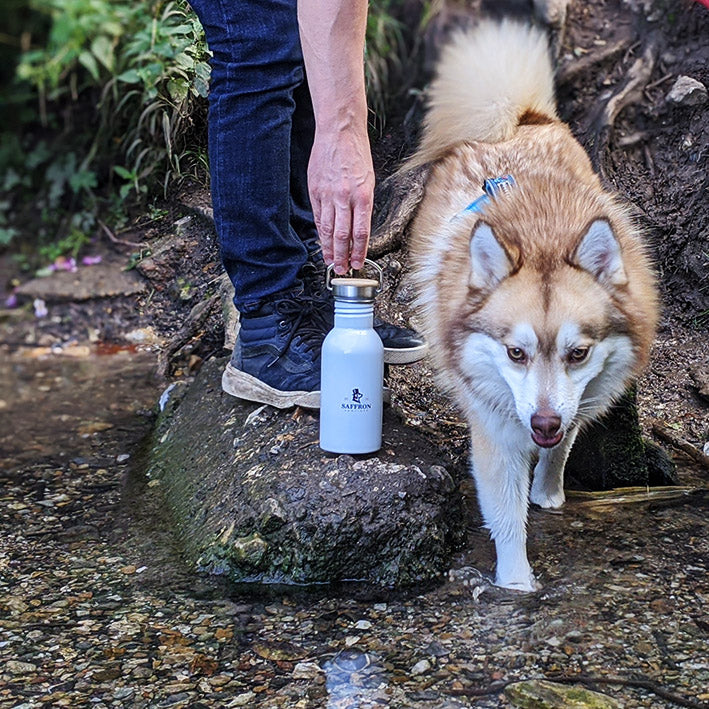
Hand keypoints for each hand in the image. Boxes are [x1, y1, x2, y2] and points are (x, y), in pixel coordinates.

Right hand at [308, 126, 373, 273]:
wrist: (339, 132)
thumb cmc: (356, 154)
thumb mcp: (368, 181)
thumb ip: (362, 207)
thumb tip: (356, 229)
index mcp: (362, 196)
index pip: (360, 232)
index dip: (358, 252)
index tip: (358, 263)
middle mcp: (344, 197)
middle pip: (342, 235)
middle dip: (342, 256)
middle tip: (342, 269)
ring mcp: (328, 194)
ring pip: (327, 229)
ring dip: (329, 249)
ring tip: (331, 261)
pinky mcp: (315, 190)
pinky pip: (318, 216)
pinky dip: (320, 233)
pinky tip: (322, 242)